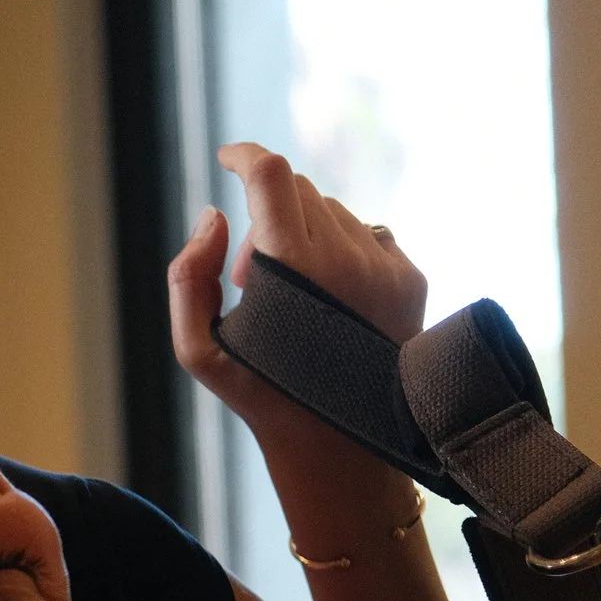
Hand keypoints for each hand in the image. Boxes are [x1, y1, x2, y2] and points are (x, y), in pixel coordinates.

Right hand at [169, 142, 426, 449]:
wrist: (343, 444)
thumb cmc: (261, 396)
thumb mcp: (198, 349)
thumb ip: (188, 276)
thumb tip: (214, 216)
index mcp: (290, 266)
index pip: (270, 174)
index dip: (243, 155)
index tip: (228, 158)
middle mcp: (344, 255)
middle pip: (297, 189)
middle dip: (265, 216)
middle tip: (251, 278)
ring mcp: (384, 264)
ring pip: (332, 212)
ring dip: (304, 236)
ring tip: (293, 299)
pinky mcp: (412, 276)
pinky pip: (369, 234)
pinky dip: (343, 252)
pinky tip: (330, 301)